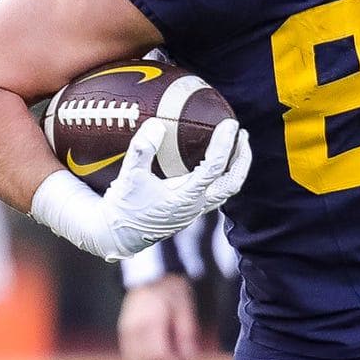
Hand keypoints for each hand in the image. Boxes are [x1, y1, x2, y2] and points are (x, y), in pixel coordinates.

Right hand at [29, 118, 250, 261]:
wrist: (117, 235)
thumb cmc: (124, 207)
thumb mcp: (129, 176)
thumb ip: (142, 149)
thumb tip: (156, 124)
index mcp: (185, 198)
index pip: (214, 168)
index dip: (224, 144)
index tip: (229, 124)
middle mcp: (195, 206)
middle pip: (233, 182)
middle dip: (242, 157)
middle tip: (241, 133)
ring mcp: (194, 210)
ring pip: (227, 189)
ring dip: (235, 166)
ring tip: (236, 144)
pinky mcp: (189, 210)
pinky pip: (216, 191)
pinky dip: (222, 174)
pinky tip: (214, 161)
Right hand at [118, 275, 199, 359]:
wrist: (151, 275)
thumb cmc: (171, 291)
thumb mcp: (185, 309)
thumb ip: (187, 336)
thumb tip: (190, 359)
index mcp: (153, 319)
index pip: (160, 353)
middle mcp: (135, 326)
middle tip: (178, 359)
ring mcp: (126, 329)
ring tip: (167, 354)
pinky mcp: (123, 331)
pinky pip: (130, 354)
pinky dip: (142, 359)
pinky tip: (154, 352)